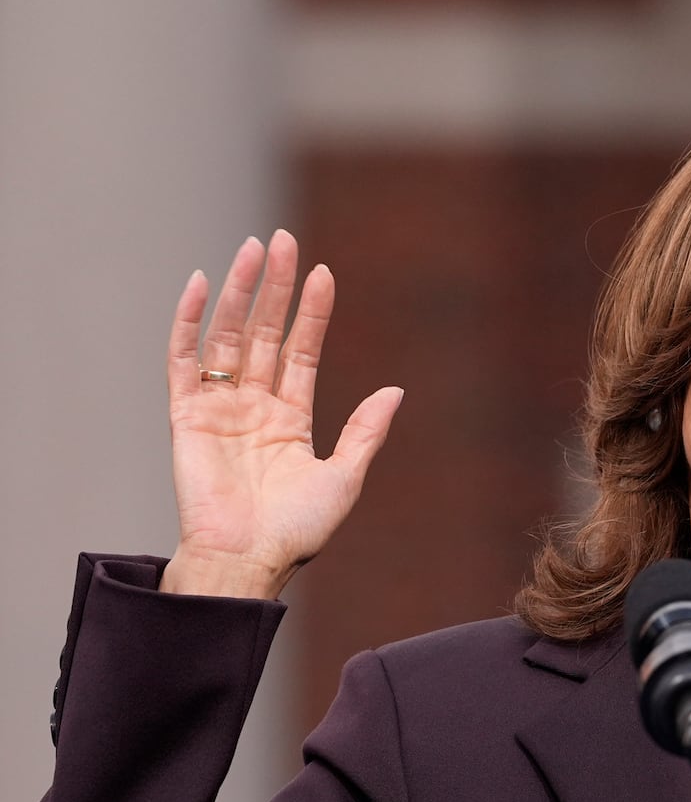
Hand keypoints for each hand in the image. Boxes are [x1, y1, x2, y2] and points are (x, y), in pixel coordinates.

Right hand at [161, 230, 402, 597]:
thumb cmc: (295, 531)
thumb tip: (396, 390)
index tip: (324, 274)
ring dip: (241, 292)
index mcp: (290, 419)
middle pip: (265, 333)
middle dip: (275, 287)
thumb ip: (366, 432)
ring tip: (254, 249)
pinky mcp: (186, 416)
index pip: (302, 351)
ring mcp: (219, 408)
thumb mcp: (344, 477)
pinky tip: (203, 284)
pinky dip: (190, 322)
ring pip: (229, 336)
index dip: (312, 312)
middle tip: (283, 239)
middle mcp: (253, 407)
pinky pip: (184, 360)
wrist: (247, 562)